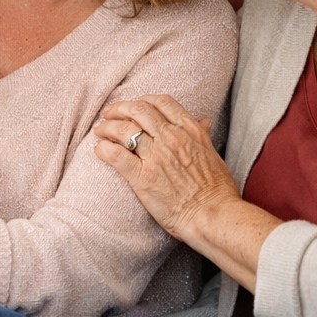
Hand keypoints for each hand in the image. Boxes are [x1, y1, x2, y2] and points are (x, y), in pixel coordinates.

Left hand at [93, 94, 240, 241]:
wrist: (213, 216)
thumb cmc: (217, 191)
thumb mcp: (213, 154)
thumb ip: (202, 135)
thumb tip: (204, 120)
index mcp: (189, 131)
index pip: (160, 102)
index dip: (142, 100)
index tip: (133, 106)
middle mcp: (171, 138)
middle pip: (137, 110)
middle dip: (119, 108)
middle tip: (108, 114)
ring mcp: (156, 156)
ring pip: (123, 129)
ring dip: (107, 127)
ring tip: (100, 130)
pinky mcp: (142, 177)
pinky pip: (116, 155)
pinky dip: (104, 149)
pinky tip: (99, 150)